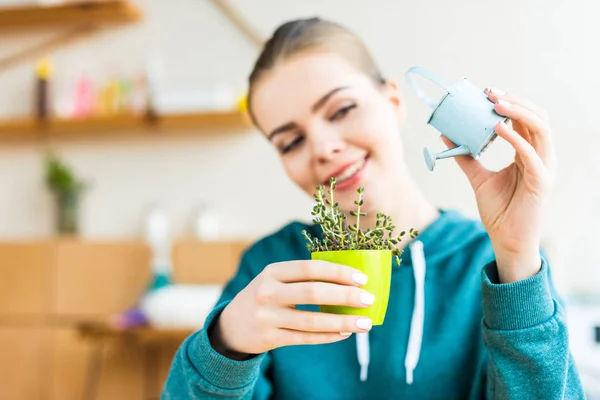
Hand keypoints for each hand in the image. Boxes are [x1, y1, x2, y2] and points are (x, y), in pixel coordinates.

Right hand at [212, 260, 373, 355]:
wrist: (231, 326)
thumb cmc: (264, 297)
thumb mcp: (275, 280)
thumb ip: (303, 278)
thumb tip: (348, 281)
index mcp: (273, 272)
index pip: (310, 268)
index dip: (338, 272)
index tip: (362, 278)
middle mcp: (268, 292)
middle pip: (313, 293)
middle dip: (345, 296)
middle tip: (368, 299)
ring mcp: (267, 317)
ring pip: (312, 321)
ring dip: (342, 322)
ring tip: (364, 323)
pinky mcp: (270, 338)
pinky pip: (305, 338)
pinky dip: (328, 336)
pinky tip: (345, 333)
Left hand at [442, 87, 556, 282]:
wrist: (506, 240)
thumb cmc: (498, 210)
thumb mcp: (477, 177)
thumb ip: (465, 156)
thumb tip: (445, 136)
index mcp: (528, 153)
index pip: (524, 119)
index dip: (508, 102)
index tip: (485, 92)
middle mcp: (540, 156)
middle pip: (536, 117)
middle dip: (514, 100)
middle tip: (489, 92)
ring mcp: (544, 167)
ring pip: (540, 128)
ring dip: (518, 112)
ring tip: (495, 103)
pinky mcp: (542, 181)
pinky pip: (532, 154)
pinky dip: (516, 138)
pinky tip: (498, 128)